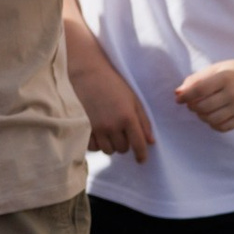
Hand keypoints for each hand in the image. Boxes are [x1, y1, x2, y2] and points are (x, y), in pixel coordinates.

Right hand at [72, 44, 155, 159]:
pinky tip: (97, 133)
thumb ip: (143, 121)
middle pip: (122, 149)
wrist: (86, 74)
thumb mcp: (133, 99)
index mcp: (127, 117)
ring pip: (108, 150)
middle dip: (124, 144)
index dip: (141, 155)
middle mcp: (112, 125)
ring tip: (108, 132)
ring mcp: (96, 128)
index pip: (138, 144)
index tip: (141, 160)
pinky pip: (93, 147)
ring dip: (110, 144)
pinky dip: (97, 143)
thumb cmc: (112, 84)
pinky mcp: (82, 129)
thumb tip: (150, 142)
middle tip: (121, 133)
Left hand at [177, 55, 233, 134]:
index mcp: (225, 77)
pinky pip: (222, 127)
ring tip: (202, 109)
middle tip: (193, 102)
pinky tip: (213, 115)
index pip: (199, 90)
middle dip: (192, 106)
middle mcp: (233, 93)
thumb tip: (178, 93)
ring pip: (210, 119)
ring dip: (201, 116)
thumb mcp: (218, 68)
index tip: (179, 99)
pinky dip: (212, 124)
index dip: (185, 96)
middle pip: (202, 107)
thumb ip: (196, 79)